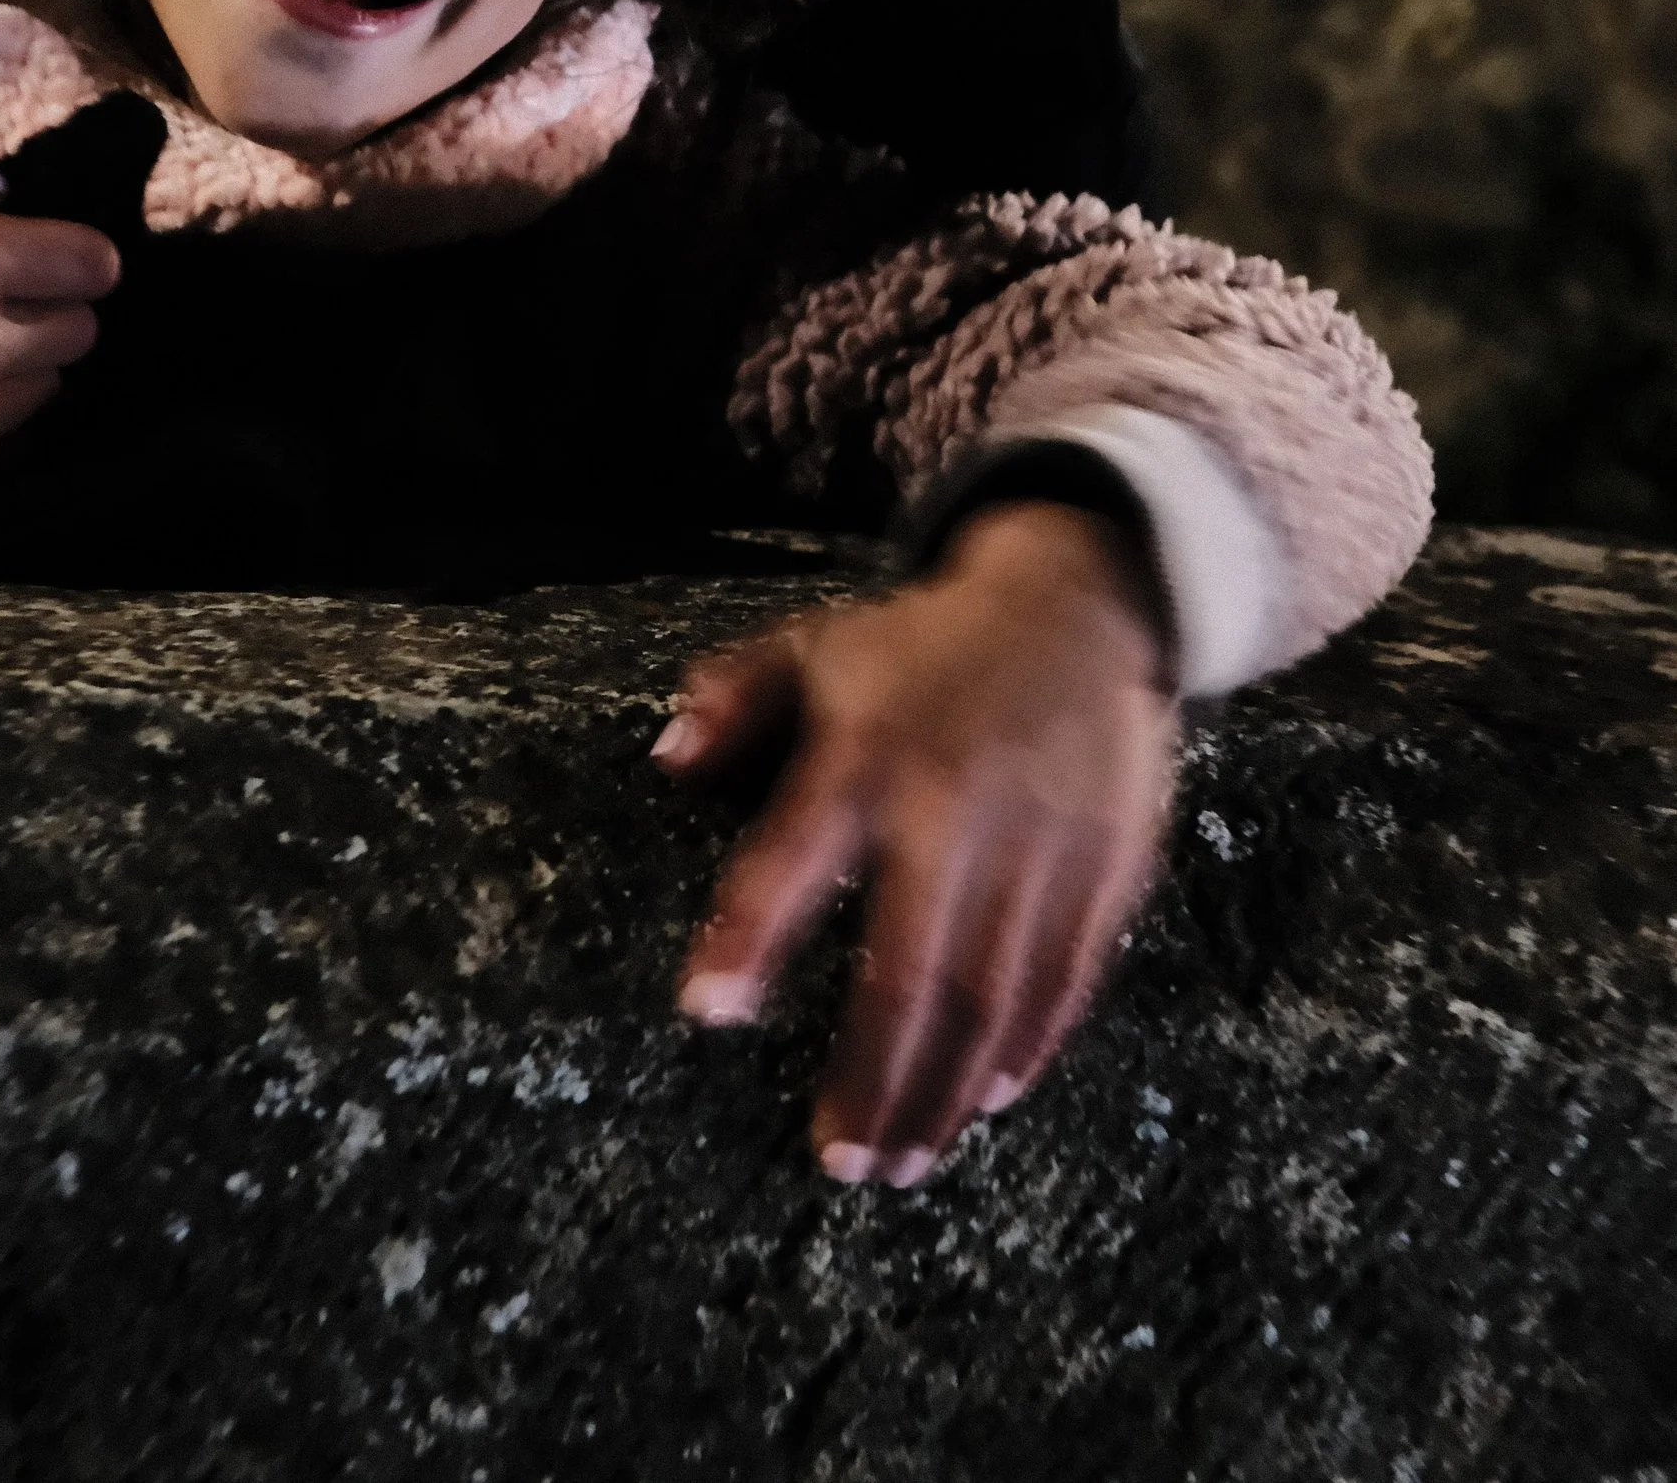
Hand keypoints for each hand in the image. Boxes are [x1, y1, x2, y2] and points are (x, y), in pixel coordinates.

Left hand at [656, 504, 1177, 1183]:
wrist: (1077, 608)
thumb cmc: (923, 647)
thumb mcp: (816, 646)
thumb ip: (734, 696)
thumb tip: (666, 760)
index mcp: (865, 757)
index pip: (791, 857)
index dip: (746, 933)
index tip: (707, 1010)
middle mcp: (952, 809)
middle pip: (910, 968)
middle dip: (873, 1075)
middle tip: (839, 1162)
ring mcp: (1039, 843)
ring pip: (991, 995)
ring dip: (948, 1089)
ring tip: (906, 1159)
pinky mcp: (1105, 865)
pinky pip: (1066, 977)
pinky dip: (1030, 1045)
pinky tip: (992, 1097)